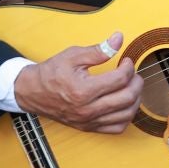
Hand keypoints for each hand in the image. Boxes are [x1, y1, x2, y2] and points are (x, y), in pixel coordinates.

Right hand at [13, 33, 141, 132]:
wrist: (32, 92)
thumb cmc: (51, 73)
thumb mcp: (72, 56)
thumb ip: (98, 49)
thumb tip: (118, 39)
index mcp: (83, 90)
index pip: (120, 79)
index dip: (128, 67)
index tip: (126, 61)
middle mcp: (87, 109)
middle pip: (127, 98)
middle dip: (136, 82)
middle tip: (133, 73)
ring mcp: (89, 121)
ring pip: (126, 115)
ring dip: (135, 99)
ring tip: (131, 86)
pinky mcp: (89, 128)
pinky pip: (117, 128)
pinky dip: (127, 116)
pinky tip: (124, 103)